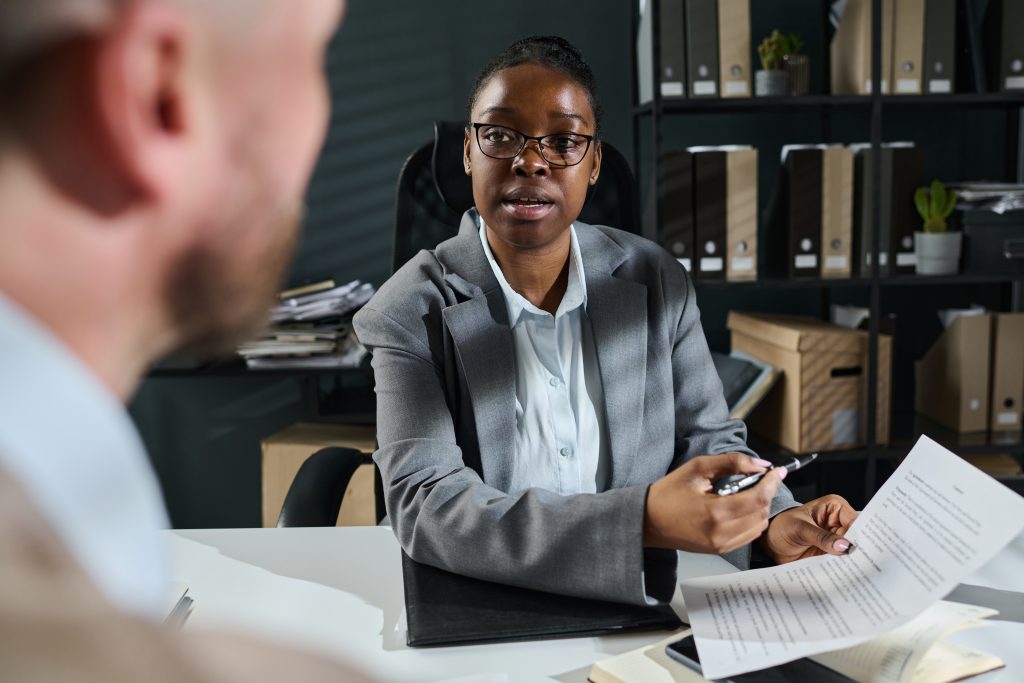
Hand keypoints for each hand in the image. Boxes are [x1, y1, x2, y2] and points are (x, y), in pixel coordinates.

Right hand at [643, 453, 785, 553]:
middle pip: (762, 512)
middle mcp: (721, 533)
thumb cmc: (668, 493)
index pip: (758, 498)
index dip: (772, 483)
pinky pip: (749, 535)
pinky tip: (740, 508)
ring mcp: (721, 545)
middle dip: (766, 493)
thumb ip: (731, 462)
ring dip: (760, 507)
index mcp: (715, 512)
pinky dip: (752, 520)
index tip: (778, 471)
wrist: (648, 521)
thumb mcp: (697, 468)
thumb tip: (760, 464)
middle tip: (758, 478)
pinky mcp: (720, 550)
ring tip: (747, 493)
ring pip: (759, 526)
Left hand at [760, 494, 857, 563]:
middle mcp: (839, 522)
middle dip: (857, 550)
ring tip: (852, 571)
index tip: (857, 549)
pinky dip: (842, 568)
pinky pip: (842, 562)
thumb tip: (844, 546)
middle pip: (857, 538)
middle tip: (858, 563)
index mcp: (834, 507)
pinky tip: (843, 574)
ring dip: (851, 561)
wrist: (771, 542)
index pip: (854, 520)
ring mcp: (837, 539)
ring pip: (851, 552)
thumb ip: (821, 537)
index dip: (858, 535)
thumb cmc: (782, 526)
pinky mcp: (833, 553)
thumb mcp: (799, 529)